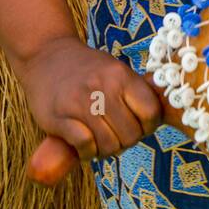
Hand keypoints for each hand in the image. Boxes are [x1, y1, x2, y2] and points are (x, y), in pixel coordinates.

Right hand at [19, 36, 162, 162]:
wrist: (45, 55)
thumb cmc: (88, 69)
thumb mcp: (116, 70)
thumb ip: (136, 91)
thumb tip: (164, 115)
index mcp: (121, 75)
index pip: (151, 113)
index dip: (148, 127)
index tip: (139, 127)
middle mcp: (102, 87)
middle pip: (131, 134)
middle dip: (126, 142)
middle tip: (116, 136)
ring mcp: (79, 103)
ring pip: (109, 144)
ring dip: (106, 150)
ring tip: (100, 142)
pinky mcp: (58, 118)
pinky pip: (85, 145)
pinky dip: (88, 153)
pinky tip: (85, 147)